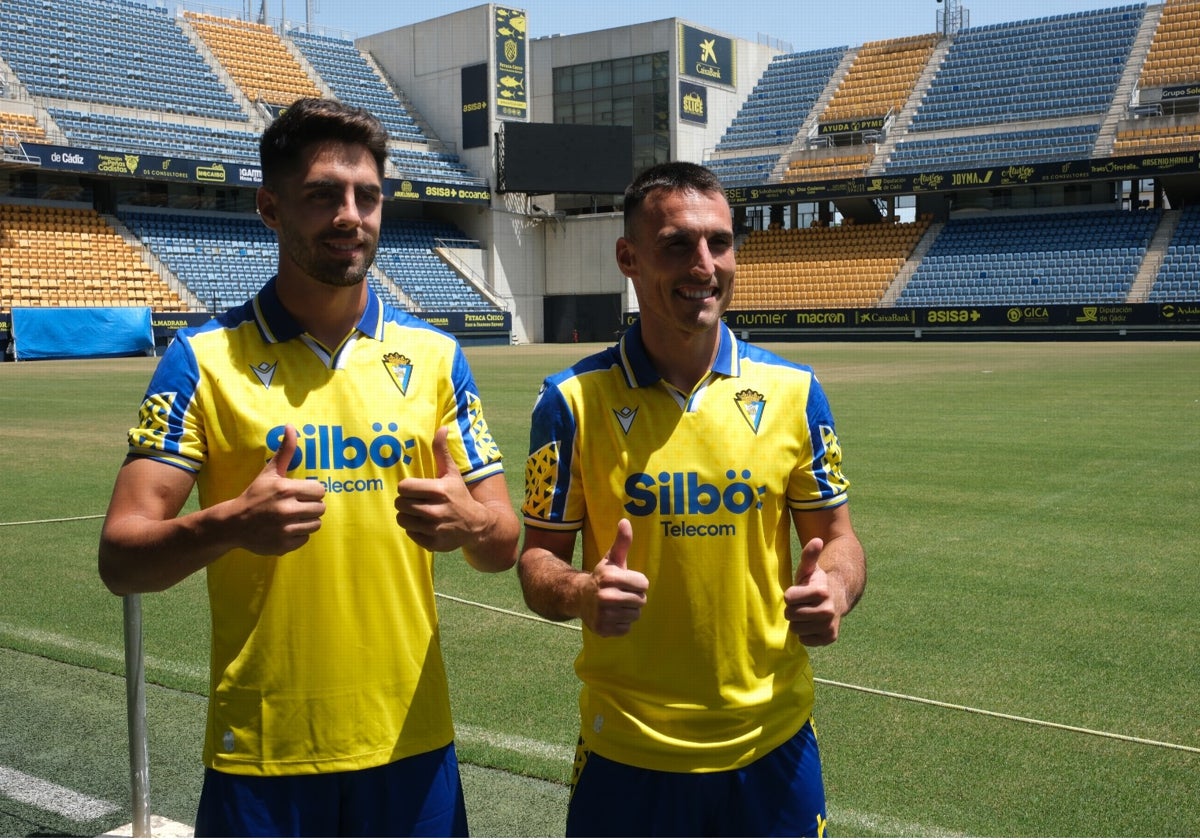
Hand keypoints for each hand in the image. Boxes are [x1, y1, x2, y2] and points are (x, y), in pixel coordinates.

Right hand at [234, 424, 325, 554]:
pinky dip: (298, 534)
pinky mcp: (284, 545)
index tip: (301, 493)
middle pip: (320, 509)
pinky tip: (285, 529)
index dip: (312, 492)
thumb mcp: (269, 473)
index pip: (319, 491)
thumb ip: (285, 451)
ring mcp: (285, 529)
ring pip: (315, 524)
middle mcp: (286, 510)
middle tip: (297, 506)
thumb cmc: (255, 495)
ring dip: (307, 520)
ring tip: (292, 517)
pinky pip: (305, 538)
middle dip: (311, 506)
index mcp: (285, 490)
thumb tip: (291, 426)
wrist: (234, 523)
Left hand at [395, 426, 483, 551]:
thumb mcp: (452, 473)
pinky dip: (415, 529)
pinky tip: (425, 525)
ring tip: (418, 512)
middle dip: (406, 501)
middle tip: (415, 501)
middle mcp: (437, 511)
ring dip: (407, 515)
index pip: (404, 487)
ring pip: (402, 519)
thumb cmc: (459, 495)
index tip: (414, 488)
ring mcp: (435, 529)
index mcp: (440, 491)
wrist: (477, 525)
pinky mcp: (433, 543)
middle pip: (400, 504)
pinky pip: (409, 534)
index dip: (407, 487)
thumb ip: (442, 451)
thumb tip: (442, 427)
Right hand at [582, 519, 647, 636]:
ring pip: (635, 615)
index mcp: (610, 578)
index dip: (637, 582)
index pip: (643, 584)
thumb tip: (625, 520)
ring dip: (629, 611)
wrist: (578, 597)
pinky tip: (612, 616)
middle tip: (621, 594)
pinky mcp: (603, 629)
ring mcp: (603, 614)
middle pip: (641, 601)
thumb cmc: (602, 577)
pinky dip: (622, 624)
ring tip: (616, 604)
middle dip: (634, 597)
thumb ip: (622, 542)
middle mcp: (605, 597)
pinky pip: (626, 628)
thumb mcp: (611, 560)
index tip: (626, 581)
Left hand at [783, 537, 842, 645]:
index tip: (799, 592)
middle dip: (793, 610)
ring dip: (798, 622)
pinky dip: (805, 634)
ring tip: (807, 614)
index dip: (791, 595)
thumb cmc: (815, 584)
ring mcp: (829, 625)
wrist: (835, 600)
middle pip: (791, 615)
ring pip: (796, 629)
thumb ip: (809, 555)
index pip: (788, 598)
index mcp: (821, 592)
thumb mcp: (809, 569)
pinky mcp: (829, 638)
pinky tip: (812, 625)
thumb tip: (816, 540)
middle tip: (802, 605)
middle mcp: (828, 610)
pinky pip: (805, 640)